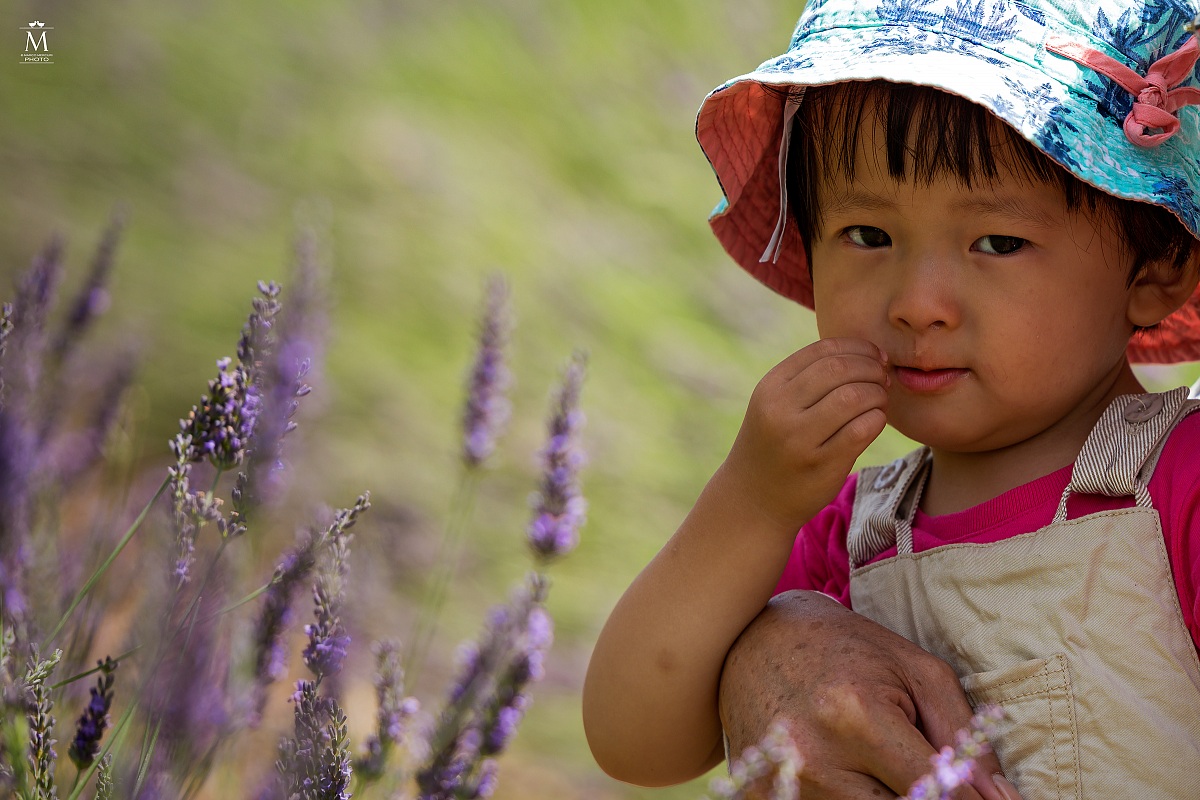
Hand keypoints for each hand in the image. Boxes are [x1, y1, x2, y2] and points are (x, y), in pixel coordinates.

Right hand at [718, 591, 1022, 799]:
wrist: (752, 638)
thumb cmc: (846, 649)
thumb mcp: (916, 672)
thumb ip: (965, 737)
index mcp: (856, 715)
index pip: (938, 791)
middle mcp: (814, 756)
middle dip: (927, 798)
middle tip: (922, 771)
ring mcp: (782, 783)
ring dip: (884, 796)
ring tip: (879, 763)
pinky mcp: (760, 797)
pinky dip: (848, 796)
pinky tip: (850, 771)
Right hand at [720, 338, 888, 533]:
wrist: (752, 500)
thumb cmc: (773, 445)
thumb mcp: (774, 405)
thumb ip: (806, 378)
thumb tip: (865, 352)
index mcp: (770, 387)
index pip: (824, 350)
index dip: (858, 348)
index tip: (875, 357)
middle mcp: (781, 410)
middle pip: (841, 369)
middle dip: (872, 368)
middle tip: (883, 378)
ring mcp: (800, 439)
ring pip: (854, 397)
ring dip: (877, 394)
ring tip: (879, 400)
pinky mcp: (822, 465)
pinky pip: (862, 429)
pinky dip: (877, 419)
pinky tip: (875, 421)